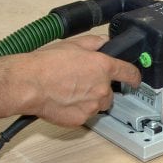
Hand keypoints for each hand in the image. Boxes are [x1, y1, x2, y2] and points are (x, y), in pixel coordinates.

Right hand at [11, 35, 140, 125]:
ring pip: (98, 105)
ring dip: (89, 99)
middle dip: (99, 88)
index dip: (134, 76)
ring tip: (69, 91)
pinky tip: (63, 101)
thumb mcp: (73, 44)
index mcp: (103, 67)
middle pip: (110, 92)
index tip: (134, 79)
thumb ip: (94, 43)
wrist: (28, 84)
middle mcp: (102, 88)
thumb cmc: (45, 64)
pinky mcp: (81, 118)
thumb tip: (104, 43)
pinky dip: (77, 110)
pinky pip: (84, 115)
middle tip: (80, 81)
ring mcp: (92, 105)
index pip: (129, 73)